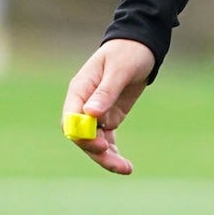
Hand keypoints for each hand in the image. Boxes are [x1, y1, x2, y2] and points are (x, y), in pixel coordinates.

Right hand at [62, 39, 154, 174]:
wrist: (143, 45)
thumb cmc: (128, 51)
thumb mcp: (119, 69)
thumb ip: (106, 91)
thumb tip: (90, 113)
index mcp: (80, 90)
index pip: (70, 119)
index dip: (81, 135)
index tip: (99, 144)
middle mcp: (84, 104)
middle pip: (81, 136)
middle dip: (96, 151)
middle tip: (116, 162)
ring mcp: (97, 112)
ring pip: (95, 141)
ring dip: (107, 157)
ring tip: (125, 168)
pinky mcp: (110, 116)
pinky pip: (107, 138)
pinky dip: (113, 152)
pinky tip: (124, 165)